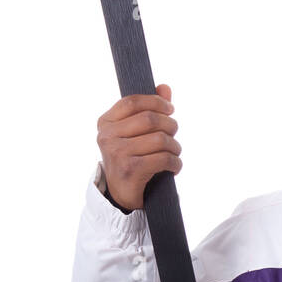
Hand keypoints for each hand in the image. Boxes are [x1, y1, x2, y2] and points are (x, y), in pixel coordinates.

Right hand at [95, 83, 179, 210]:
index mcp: (105, 123)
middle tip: (174, 134)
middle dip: (170, 125)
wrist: (122, 195)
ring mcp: (117, 153)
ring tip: (174, 153)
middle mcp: (107, 137)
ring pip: (160, 139)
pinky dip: (175, 162)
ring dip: (175, 146)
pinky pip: (163, 158)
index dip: (156, 102)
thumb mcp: (136, 133)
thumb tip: (165, 87)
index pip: (132, 101)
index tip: (170, 109)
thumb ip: (149, 109)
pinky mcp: (130, 170)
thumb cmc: (131, 159)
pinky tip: (174, 166)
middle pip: (150, 119)